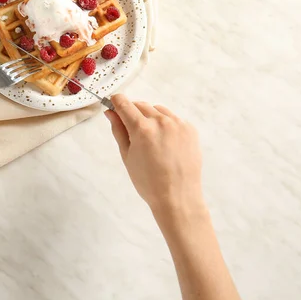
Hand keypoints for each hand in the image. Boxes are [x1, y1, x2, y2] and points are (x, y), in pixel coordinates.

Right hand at [105, 95, 203, 212]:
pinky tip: (165, 143)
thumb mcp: (127, 156)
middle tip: (131, 130)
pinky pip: (173, 119)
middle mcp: (161, 121)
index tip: (113, 105)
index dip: (116, 102)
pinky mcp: (190, 129)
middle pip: (140, 104)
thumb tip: (110, 112)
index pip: (124, 103)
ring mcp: (178, 124)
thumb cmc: (147, 181)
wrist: (178, 197)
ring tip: (150, 139)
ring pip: (158, 110)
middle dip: (132, 112)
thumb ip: (118, 130)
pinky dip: (166, 124)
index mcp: (142, 128)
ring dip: (150, 117)